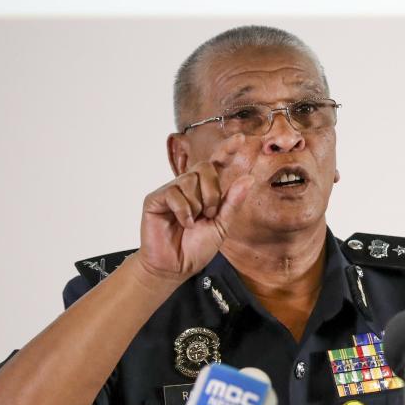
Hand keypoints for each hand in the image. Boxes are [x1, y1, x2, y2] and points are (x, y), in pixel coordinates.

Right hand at [138, 134, 255, 281]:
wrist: (176, 266)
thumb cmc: (196, 248)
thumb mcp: (222, 226)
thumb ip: (233, 202)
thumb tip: (248, 179)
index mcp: (206, 192)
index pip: (216, 164)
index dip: (227, 150)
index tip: (241, 138)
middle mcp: (188, 187)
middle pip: (205, 168)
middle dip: (213, 192)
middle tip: (209, 214)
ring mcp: (171, 191)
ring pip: (190, 180)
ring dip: (198, 205)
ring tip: (193, 222)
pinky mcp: (155, 199)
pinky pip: (175, 193)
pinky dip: (183, 211)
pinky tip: (183, 223)